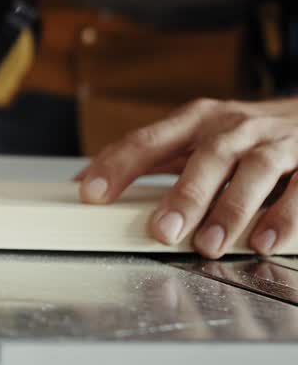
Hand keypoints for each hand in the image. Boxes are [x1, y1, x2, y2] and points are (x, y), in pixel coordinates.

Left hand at [78, 98, 297, 257]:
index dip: (118, 165)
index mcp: (196, 120)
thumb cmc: (244, 135)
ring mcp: (276, 143)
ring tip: (210, 244)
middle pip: (207, 157)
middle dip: (184, 195)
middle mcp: (234, 127)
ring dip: (231, 209)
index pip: (148, 140)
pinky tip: (265, 241)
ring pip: (254, 170)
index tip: (90, 193)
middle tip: (163, 232)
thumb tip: (86, 182)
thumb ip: (149, 159)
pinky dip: (284, 216)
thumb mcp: (196, 138)